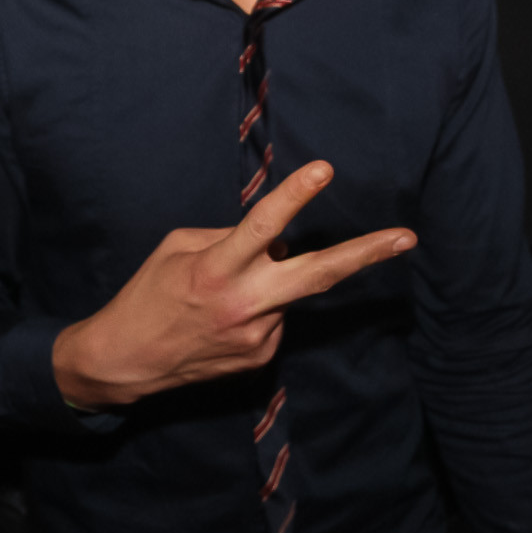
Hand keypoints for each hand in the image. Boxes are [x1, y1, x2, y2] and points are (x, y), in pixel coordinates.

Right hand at [52, 161, 415, 408]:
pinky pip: (274, 315)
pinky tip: (222, 319)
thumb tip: (274, 239)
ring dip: (269, 279)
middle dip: (366, 254)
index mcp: (216, 269)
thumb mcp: (178, 248)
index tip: (324, 170)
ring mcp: (257, 336)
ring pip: (286, 289)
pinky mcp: (260, 357)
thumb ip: (229, 238)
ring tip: (219, 295)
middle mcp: (244, 304)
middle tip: (406, 237)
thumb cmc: (147, 295)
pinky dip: (259, 305)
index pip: (263, 226)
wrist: (125, 363)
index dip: (295, 196)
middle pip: (318, 274)